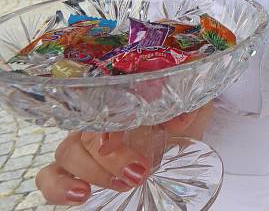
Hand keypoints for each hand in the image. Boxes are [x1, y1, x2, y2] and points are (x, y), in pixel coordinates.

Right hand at [36, 106, 208, 204]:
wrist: (183, 136)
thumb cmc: (181, 118)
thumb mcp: (193, 109)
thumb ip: (188, 107)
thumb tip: (181, 118)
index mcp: (121, 99)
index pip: (103, 107)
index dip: (108, 127)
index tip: (117, 142)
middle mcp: (97, 119)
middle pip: (86, 134)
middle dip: (110, 158)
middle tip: (139, 171)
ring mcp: (82, 144)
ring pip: (66, 152)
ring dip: (90, 172)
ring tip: (120, 185)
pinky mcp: (75, 169)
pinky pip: (49, 176)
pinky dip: (59, 188)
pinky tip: (80, 195)